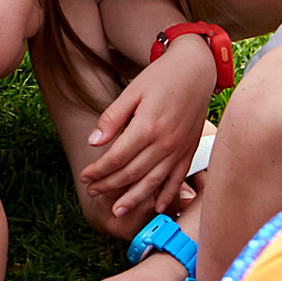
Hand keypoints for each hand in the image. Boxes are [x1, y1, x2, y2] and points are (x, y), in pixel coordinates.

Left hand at [84, 41, 215, 224]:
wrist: (197, 69)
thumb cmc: (161, 77)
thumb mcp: (132, 91)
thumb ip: (112, 118)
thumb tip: (93, 143)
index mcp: (147, 127)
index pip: (116, 158)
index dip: (98, 170)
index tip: (84, 176)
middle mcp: (165, 143)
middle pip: (132, 173)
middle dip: (109, 185)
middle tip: (92, 191)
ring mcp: (180, 149)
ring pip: (153, 182)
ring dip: (133, 199)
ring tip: (117, 211)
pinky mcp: (190, 150)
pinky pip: (178, 179)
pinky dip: (166, 195)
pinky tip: (155, 208)